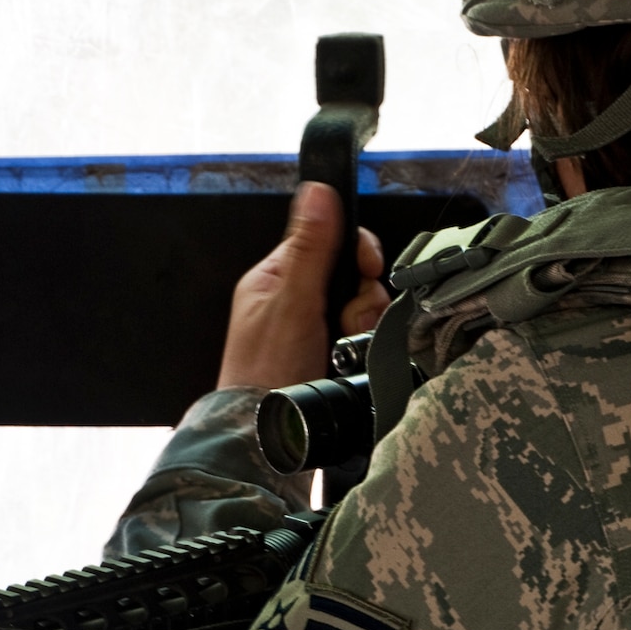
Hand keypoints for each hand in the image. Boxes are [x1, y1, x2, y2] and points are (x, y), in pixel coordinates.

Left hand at [217, 182, 388, 390]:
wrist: (268, 439)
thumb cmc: (263, 374)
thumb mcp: (291, 302)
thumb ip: (310, 248)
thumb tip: (318, 190)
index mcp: (276, 277)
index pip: (328, 239)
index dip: (355, 250)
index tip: (367, 266)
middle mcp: (295, 299)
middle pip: (353, 275)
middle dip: (363, 297)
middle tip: (349, 320)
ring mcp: (313, 329)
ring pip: (362, 307)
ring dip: (363, 325)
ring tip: (346, 345)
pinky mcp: (330, 355)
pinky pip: (362, 337)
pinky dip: (363, 347)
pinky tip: (351, 360)